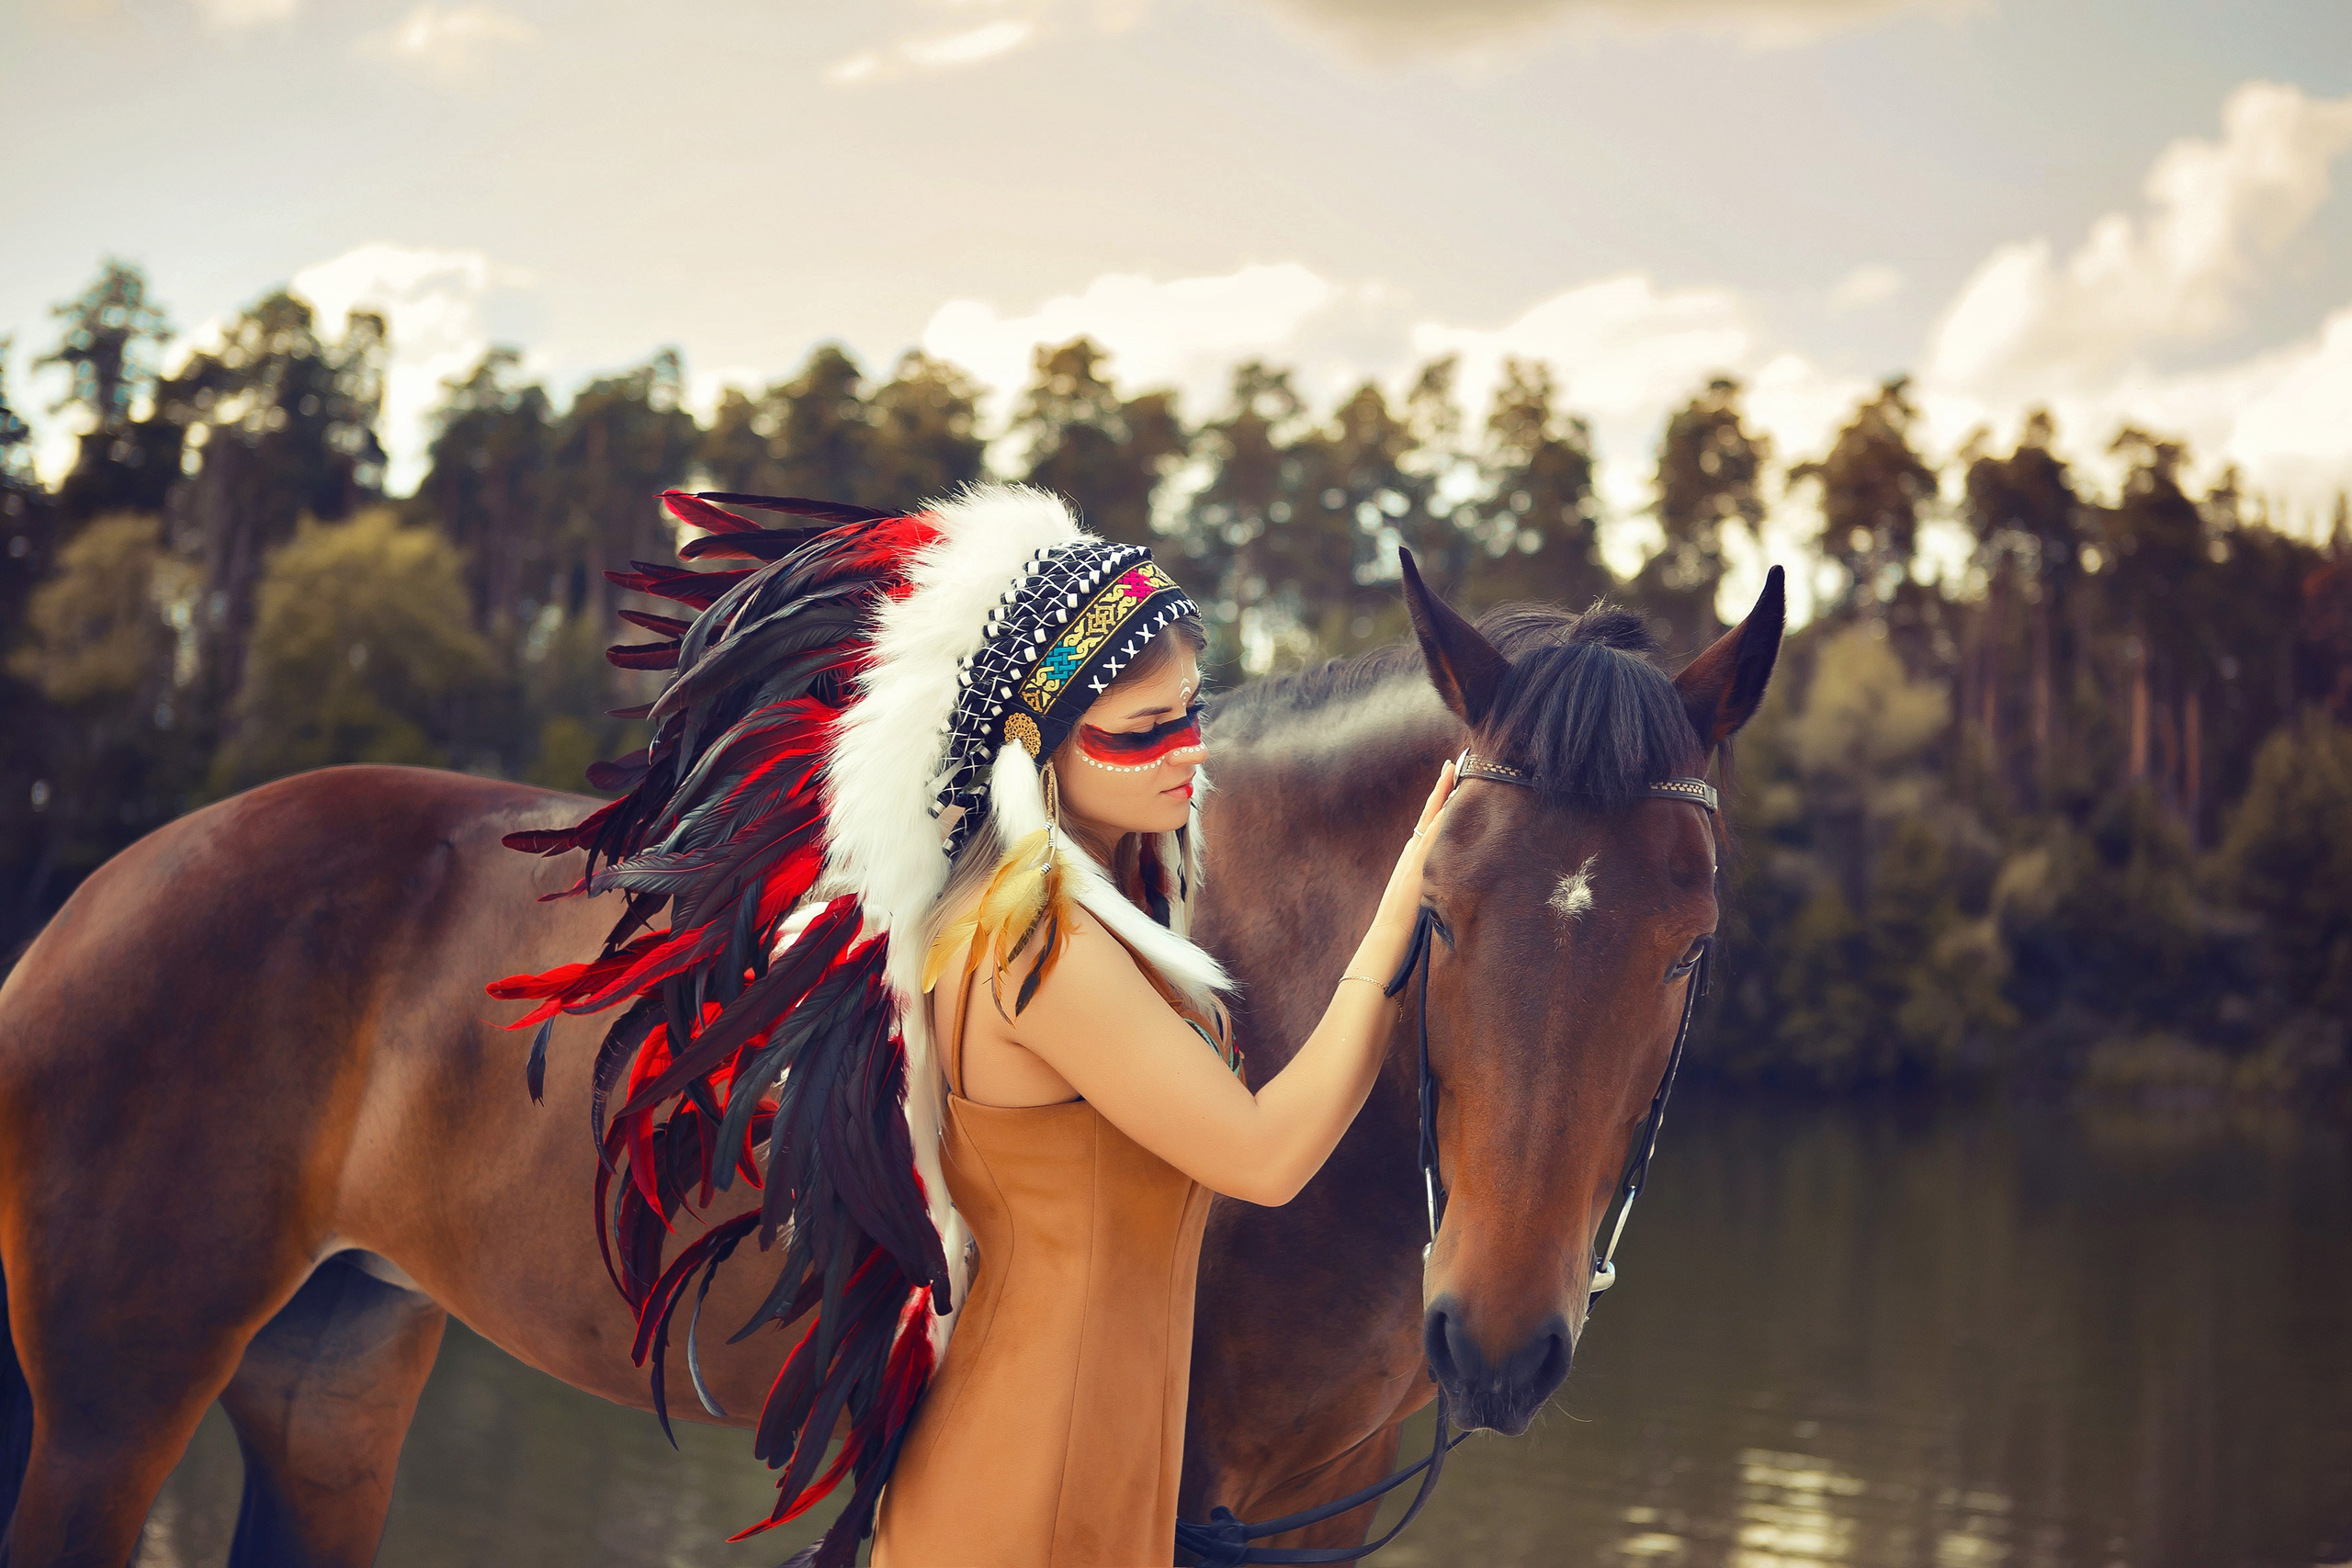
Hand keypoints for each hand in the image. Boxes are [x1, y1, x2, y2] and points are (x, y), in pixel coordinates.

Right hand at [1368, 754, 1459, 947]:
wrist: (1387, 936)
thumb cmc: (1402, 927)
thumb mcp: (1418, 902)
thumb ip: (1427, 889)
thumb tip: (1440, 890)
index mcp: (1413, 860)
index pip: (1429, 825)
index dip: (1439, 804)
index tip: (1449, 783)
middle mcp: (1412, 853)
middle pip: (1429, 813)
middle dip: (1441, 788)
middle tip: (1452, 763)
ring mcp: (1414, 856)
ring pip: (1432, 818)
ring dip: (1444, 794)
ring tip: (1455, 770)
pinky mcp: (1419, 864)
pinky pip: (1434, 834)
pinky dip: (1443, 816)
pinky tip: (1455, 799)